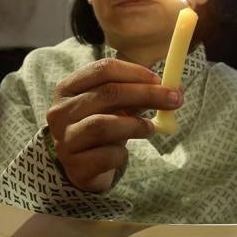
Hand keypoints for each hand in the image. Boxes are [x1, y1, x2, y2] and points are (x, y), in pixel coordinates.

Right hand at [46, 59, 182, 192]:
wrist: (81, 167)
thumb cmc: (100, 127)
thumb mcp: (114, 106)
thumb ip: (139, 95)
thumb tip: (176, 90)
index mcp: (68, 88)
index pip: (103, 70)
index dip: (135, 72)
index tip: (160, 80)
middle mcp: (60, 111)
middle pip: (107, 94)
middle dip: (146, 94)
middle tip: (173, 99)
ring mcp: (64, 139)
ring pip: (103, 125)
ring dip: (135, 125)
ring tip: (150, 129)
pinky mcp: (74, 166)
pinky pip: (106, 155)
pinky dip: (122, 154)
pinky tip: (123, 154)